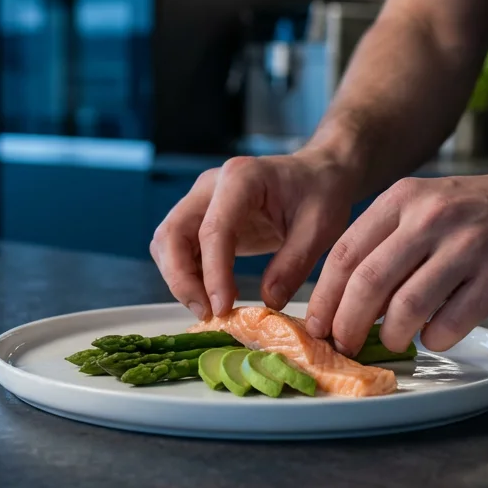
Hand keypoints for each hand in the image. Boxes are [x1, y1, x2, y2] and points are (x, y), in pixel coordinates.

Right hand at [150, 151, 356, 319]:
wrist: (317, 174)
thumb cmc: (320, 194)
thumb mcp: (320, 229)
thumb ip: (294, 264)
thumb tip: (269, 302)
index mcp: (241, 178)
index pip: (213, 229)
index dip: (213, 273)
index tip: (222, 309)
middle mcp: (210, 185)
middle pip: (173, 233)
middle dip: (181, 279)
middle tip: (208, 314)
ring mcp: (200, 200)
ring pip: (167, 242)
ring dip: (179, 279)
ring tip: (210, 309)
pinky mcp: (200, 217)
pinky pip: (178, 248)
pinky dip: (186, 275)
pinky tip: (211, 295)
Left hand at [304, 168, 487, 353]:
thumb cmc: (482, 213)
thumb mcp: (427, 206)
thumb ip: (387, 242)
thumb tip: (342, 301)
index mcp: (403, 198)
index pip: (344, 253)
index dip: (324, 298)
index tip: (316, 325)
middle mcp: (431, 217)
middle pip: (368, 284)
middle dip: (348, 325)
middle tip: (345, 345)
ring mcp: (467, 246)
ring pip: (406, 308)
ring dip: (392, 337)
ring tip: (394, 341)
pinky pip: (448, 324)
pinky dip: (434, 339)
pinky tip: (436, 334)